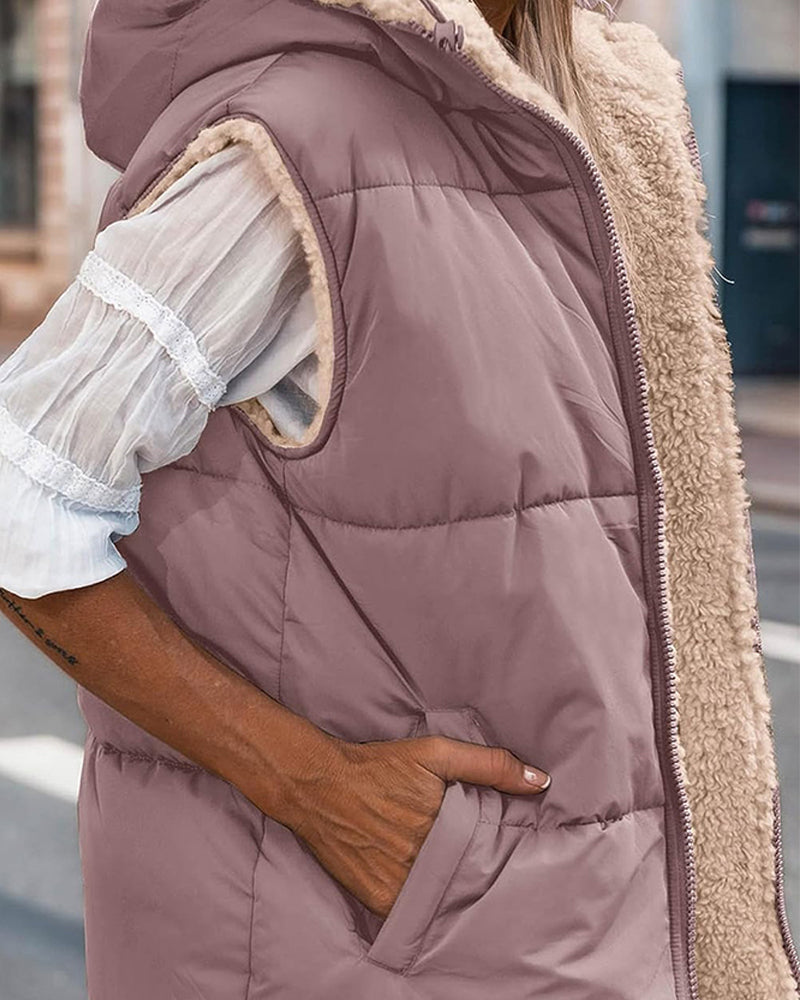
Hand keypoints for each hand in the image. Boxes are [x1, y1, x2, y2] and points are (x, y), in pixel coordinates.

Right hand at [278, 732, 550, 917]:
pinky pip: (413, 909)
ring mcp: (401, 883)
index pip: (490, 850)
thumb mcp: (435, 753)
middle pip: (467, 874)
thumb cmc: (380, 765)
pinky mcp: (380, 900)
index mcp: (445, 823)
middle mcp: (425, 858)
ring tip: (449, 870)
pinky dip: (421, 899)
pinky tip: (422, 882)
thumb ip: (489, 765)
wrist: (319, 785)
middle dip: (475, 868)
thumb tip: (541, 782)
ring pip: (443, 896)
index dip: (498, 850)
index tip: (505, 849)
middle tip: (477, 860)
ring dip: (450, 887)